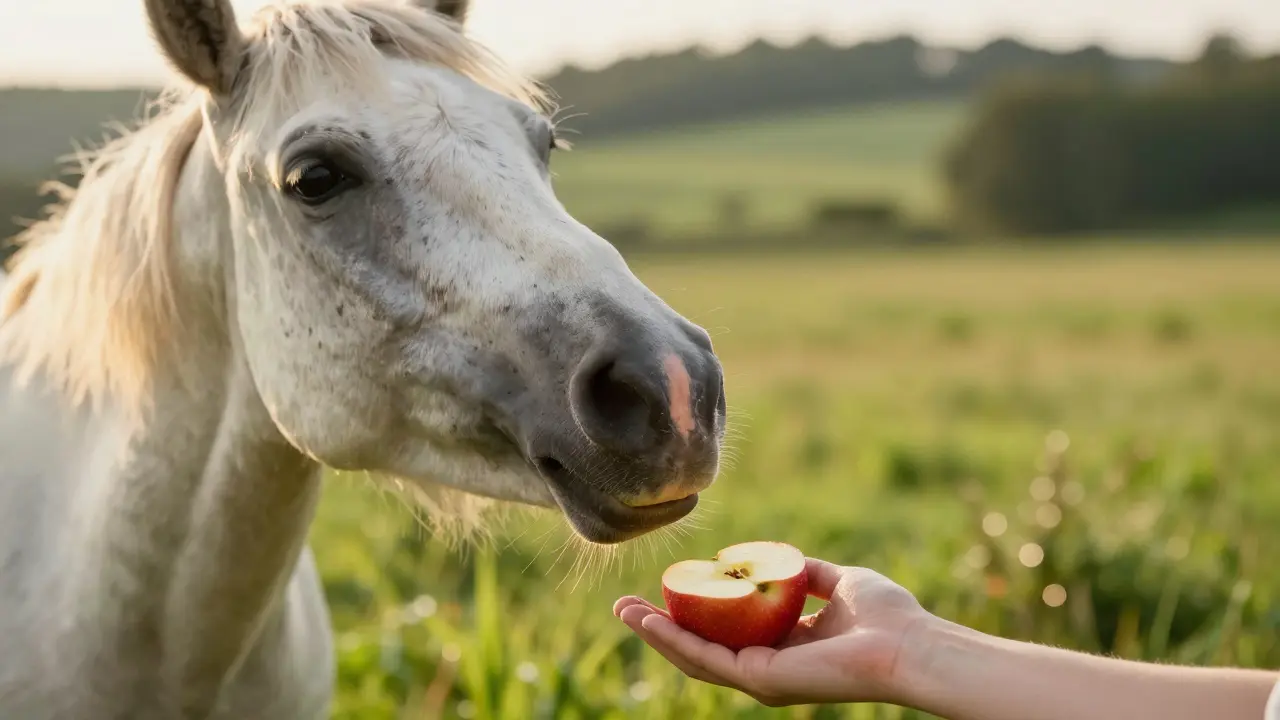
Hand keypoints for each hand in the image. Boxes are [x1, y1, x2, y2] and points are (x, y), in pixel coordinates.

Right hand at [613, 558, 931, 707]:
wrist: (909, 644)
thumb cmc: (887, 616)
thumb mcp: (839, 582)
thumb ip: (808, 573)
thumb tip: (783, 560)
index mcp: (783, 649)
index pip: (726, 634)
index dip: (692, 613)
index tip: (667, 587)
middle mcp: (767, 668)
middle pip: (700, 647)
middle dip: (659, 628)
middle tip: (624, 606)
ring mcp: (762, 679)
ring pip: (695, 657)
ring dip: (655, 635)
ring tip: (623, 612)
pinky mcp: (761, 679)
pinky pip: (708, 659)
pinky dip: (674, 640)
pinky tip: (649, 622)